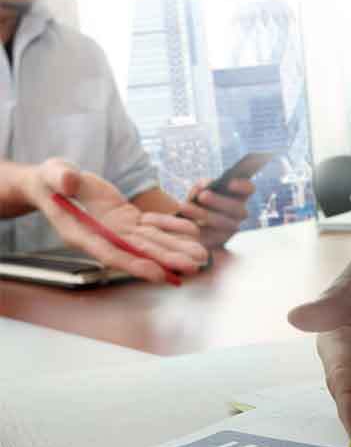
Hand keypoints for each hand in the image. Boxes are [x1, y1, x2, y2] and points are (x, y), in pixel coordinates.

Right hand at [22, 159, 206, 282]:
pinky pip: (154, 229)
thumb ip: (61, 178)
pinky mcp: (129, 222)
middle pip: (138, 253)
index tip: (156, 272)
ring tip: (201, 258)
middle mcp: (103, 238)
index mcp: (81, 233)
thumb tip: (69, 180)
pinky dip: (173, 231)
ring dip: (176, 251)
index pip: (109, 253)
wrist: (56, 185)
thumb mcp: (52, 174)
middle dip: (165, 261)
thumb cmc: (51, 180)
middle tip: (192, 267)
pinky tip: (194, 234)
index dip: (133, 263)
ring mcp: (118, 231)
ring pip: (151, 243)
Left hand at [177, 177, 255, 247]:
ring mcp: (232, 229)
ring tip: (184, 207)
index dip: (242, 185)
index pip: (249, 189)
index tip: (229, 183)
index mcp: (239, 196)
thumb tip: (204, 186)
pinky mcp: (220, 242)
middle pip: (237, 208)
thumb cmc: (196, 202)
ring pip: (224, 223)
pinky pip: (212, 237)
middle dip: (219, 201)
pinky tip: (184, 222)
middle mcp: (240, 213)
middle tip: (202, 196)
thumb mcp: (198, 190)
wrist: (186, 224)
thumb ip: (202, 186)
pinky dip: (197, 229)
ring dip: (204, 214)